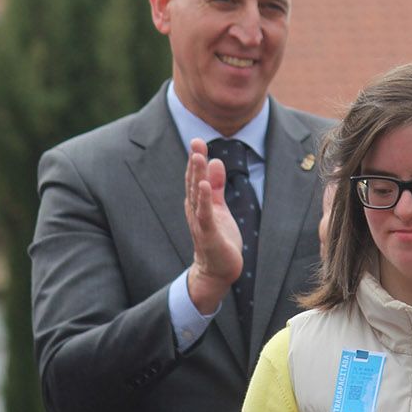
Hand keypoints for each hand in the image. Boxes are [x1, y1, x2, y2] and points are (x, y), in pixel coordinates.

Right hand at [183, 139, 243, 314]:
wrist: (217, 270)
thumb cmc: (218, 238)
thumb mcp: (219, 207)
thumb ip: (216, 185)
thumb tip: (214, 161)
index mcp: (197, 203)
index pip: (195, 177)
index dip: (196, 159)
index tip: (197, 140)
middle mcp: (195, 210)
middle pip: (193, 182)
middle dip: (195, 162)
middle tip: (196, 141)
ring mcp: (200, 222)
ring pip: (197, 195)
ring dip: (197, 176)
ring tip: (199, 157)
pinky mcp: (208, 234)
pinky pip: (205, 214)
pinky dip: (203, 200)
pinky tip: (203, 186)